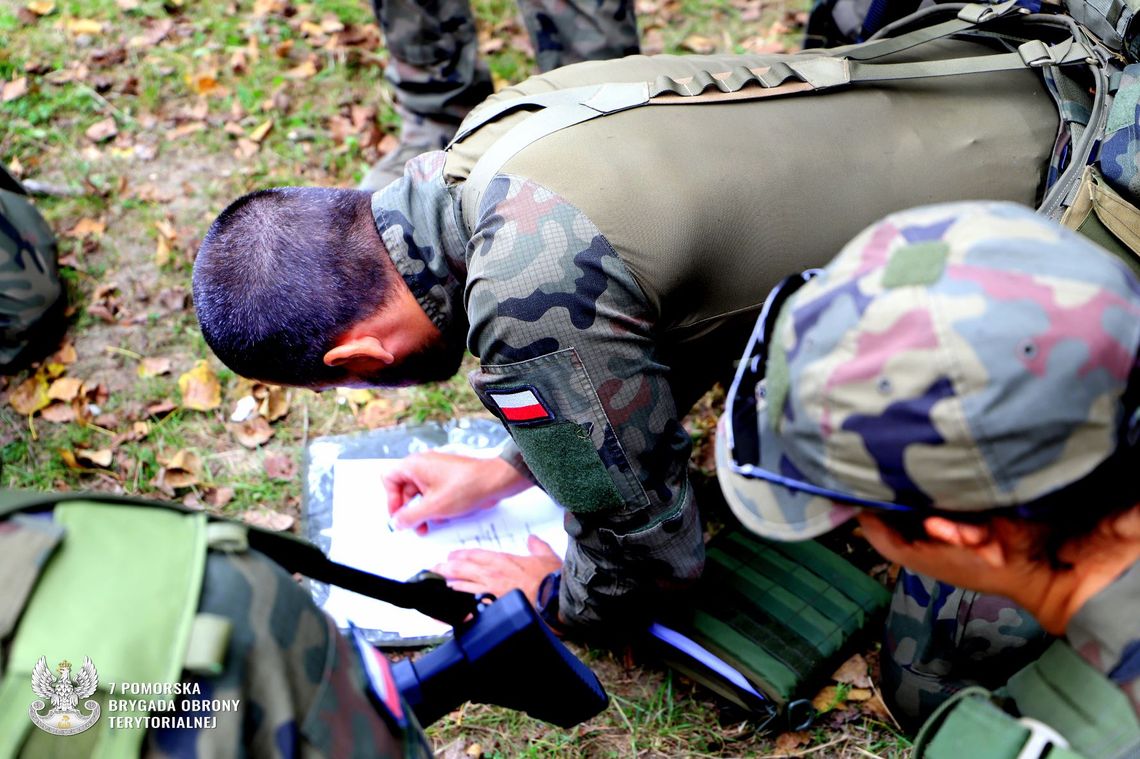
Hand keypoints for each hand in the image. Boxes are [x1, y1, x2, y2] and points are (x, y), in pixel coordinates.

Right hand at [383, 451, 528, 533]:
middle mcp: (423, 465)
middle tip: (415, 525)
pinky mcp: (447, 479)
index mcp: (414, 465)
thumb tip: (397, 522)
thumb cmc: (467, 485)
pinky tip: (444, 516)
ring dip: (423, 511)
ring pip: (420, 494)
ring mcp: (436, 472)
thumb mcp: (433, 507)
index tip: (398, 515)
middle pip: (404, 490)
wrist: (494, 481)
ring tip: (430, 524)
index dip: (391, 500)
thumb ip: (410, 516)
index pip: (389, 480)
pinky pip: (433, 494)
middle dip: (410, 510)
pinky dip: (435, 506)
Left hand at [431, 535, 561, 603]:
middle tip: (436, 567)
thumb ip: (537, 546)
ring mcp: (490, 592)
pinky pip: (468, 606)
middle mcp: (493, 574)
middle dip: (447, 567)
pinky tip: (450, 605)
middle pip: (463, 568)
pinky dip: (458, 604)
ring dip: (448, 582)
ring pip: (462, 585)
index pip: (476, 555)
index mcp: (504, 560)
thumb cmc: (552, 580)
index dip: (462, 555)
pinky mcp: (491, 608)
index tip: (452, 555)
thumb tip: (533, 540)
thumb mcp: (546, 556)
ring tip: (439, 582)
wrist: (555, 599)